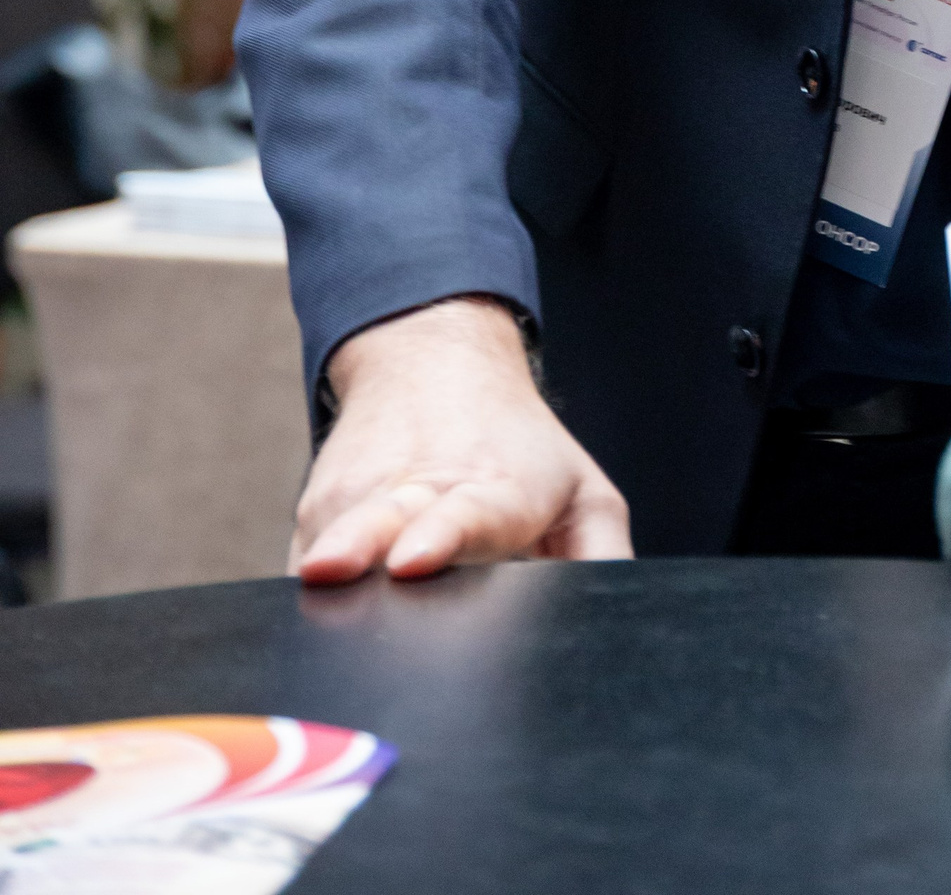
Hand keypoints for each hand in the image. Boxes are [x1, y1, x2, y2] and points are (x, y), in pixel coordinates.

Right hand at [291, 295, 631, 584]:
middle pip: (376, 525)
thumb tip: (612, 627)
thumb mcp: (583, 491)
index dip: (440, 536)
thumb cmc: (519, 445)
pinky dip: (306, 596)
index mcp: (493, 491)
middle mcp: (416, 490)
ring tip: (313, 593)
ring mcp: (357, 502)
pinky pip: (301, 567)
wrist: (433, 361)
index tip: (415, 558)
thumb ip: (603, 558)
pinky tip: (316, 617)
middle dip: (356, 547)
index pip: (465, 515)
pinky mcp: (313, 515)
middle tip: (337, 570)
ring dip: (322, 575)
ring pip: (328, 545)